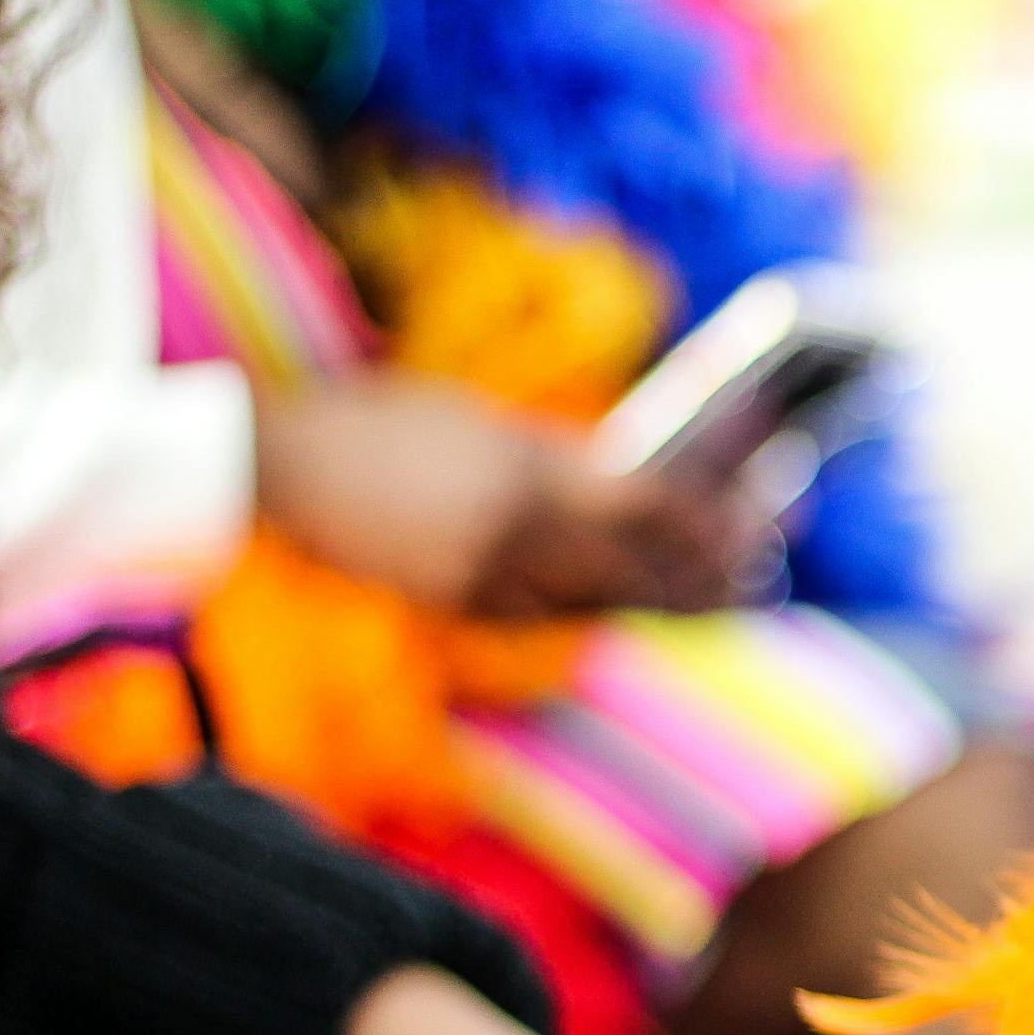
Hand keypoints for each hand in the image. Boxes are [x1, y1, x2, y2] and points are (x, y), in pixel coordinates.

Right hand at [252, 374, 772, 618]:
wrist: (276, 459)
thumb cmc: (379, 420)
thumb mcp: (479, 423)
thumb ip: (552, 458)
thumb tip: (624, 481)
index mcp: (530, 468)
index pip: (650, 504)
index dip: (709, 522)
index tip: (752, 522)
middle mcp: (519, 528)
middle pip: (640, 568)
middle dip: (704, 576)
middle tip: (756, 575)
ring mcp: (487, 574)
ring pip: (599, 600)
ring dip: (658, 598)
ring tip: (712, 595)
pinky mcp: (457, 603)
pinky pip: (543, 614)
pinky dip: (587, 606)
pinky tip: (615, 601)